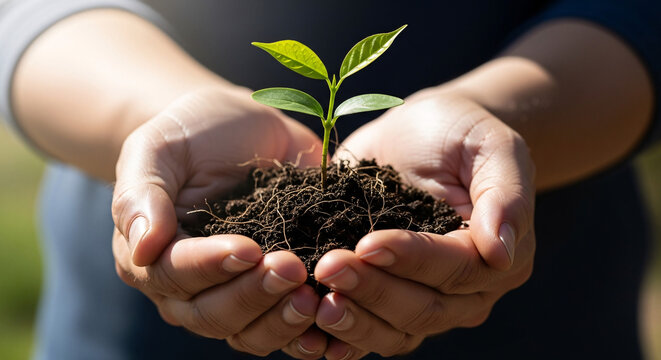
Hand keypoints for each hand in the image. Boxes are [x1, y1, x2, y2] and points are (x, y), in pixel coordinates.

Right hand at [111, 85, 327, 356]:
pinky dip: (307, 331)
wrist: (239, 129)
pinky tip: (331, 319)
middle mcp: (190, 286)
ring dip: (282, 320)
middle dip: (254, 295)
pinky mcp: (274, 291)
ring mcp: (234, 292)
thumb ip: (142, 194)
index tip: (248, 248)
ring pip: (250, 332)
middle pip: (214, 314)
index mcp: (153, 256)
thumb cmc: (191, 134)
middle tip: (291, 268)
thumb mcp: (157, 148)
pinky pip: (285, 327)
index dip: (211, 267)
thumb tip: (142, 249)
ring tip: (314, 296)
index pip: (175, 275)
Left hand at [314, 89, 534, 357]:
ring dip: (355, 321)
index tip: (368, 243)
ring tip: (317, 303)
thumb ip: (505, 196)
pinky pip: (370, 333)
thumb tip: (502, 253)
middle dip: (374, 291)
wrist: (425, 133)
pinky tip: (312, 335)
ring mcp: (426, 300)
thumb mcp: (492, 147)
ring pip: (395, 331)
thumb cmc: (460, 134)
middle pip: (423, 308)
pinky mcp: (389, 297)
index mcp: (496, 256)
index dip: (412, 260)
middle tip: (329, 267)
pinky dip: (343, 339)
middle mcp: (466, 291)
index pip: (456, 269)